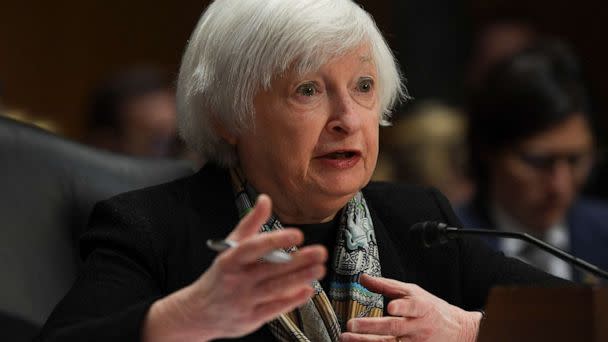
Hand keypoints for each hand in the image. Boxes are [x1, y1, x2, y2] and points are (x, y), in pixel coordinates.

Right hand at [143, 194, 327, 340]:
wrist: (199, 312)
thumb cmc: (222, 275)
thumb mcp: (231, 247)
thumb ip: (251, 223)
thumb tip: (265, 199)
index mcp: (230, 259)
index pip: (253, 247)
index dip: (275, 240)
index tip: (297, 235)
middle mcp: (237, 280)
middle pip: (271, 269)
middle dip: (298, 261)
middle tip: (320, 252)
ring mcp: (244, 301)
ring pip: (275, 289)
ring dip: (300, 278)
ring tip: (319, 268)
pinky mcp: (251, 318)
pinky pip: (275, 308)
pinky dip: (293, 299)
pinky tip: (308, 289)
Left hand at [340, 274, 480, 341]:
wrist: (456, 331)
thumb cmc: (430, 308)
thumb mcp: (412, 292)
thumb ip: (387, 286)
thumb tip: (362, 277)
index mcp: (420, 307)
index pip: (411, 307)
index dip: (402, 307)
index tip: (391, 307)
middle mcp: (417, 327)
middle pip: (394, 328)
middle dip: (372, 327)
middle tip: (351, 324)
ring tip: (346, 338)